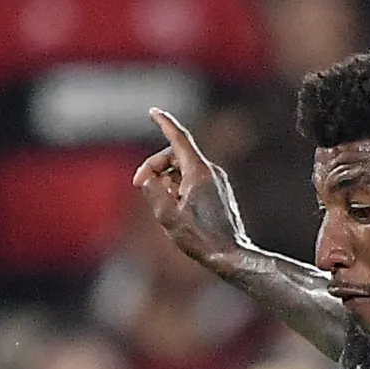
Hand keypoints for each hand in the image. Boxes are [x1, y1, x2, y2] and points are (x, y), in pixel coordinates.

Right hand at [132, 108, 250, 268]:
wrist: (231, 256)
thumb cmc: (200, 239)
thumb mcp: (167, 216)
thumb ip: (153, 191)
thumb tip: (148, 178)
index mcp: (199, 172)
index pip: (179, 138)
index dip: (164, 123)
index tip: (154, 112)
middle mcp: (211, 172)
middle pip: (175, 155)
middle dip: (155, 165)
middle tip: (139, 184)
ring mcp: (216, 182)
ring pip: (182, 169)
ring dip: (165, 180)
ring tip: (161, 205)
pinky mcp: (218, 192)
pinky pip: (192, 180)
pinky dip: (177, 187)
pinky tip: (174, 208)